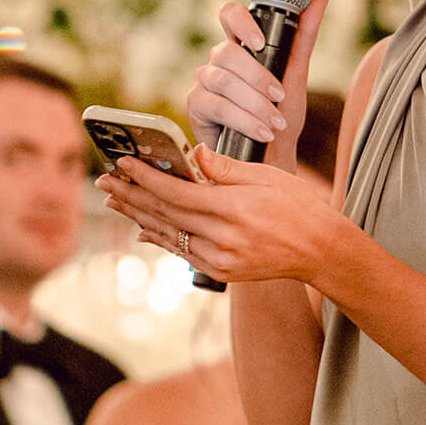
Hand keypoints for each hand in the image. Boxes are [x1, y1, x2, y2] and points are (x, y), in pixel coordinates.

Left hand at [97, 150, 340, 284]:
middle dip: (131, 195)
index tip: (122, 163)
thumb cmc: (298, 206)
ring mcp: (220, 259)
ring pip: (168, 235)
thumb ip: (224, 167)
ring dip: (138, 216)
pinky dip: (160, 238)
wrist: (320, 251)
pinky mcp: (221, 271)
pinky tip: (142, 228)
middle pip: (164, 214)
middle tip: (104, 181)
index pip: (176, 192)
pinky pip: (182, 252)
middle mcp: (222, 238)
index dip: (145, 177)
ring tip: (114, 200)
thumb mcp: (266, 176)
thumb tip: (192, 153)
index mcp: (234, 210)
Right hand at [187, 0, 327, 165]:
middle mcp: (218, 60)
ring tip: (275, 121)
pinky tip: (261, 131)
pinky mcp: (196, 106)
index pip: (230, 15)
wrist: (273, 156)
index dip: (241, 22)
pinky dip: (243, 119)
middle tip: (280, 96)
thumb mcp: (296, 74)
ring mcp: (205, 81)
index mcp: (241, 46)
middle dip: (257, 77)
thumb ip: (304, 37)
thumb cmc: (282, 114)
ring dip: (254, 103)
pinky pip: (216, 105)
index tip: (260, 43)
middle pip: (227, 52)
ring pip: (223, 80)